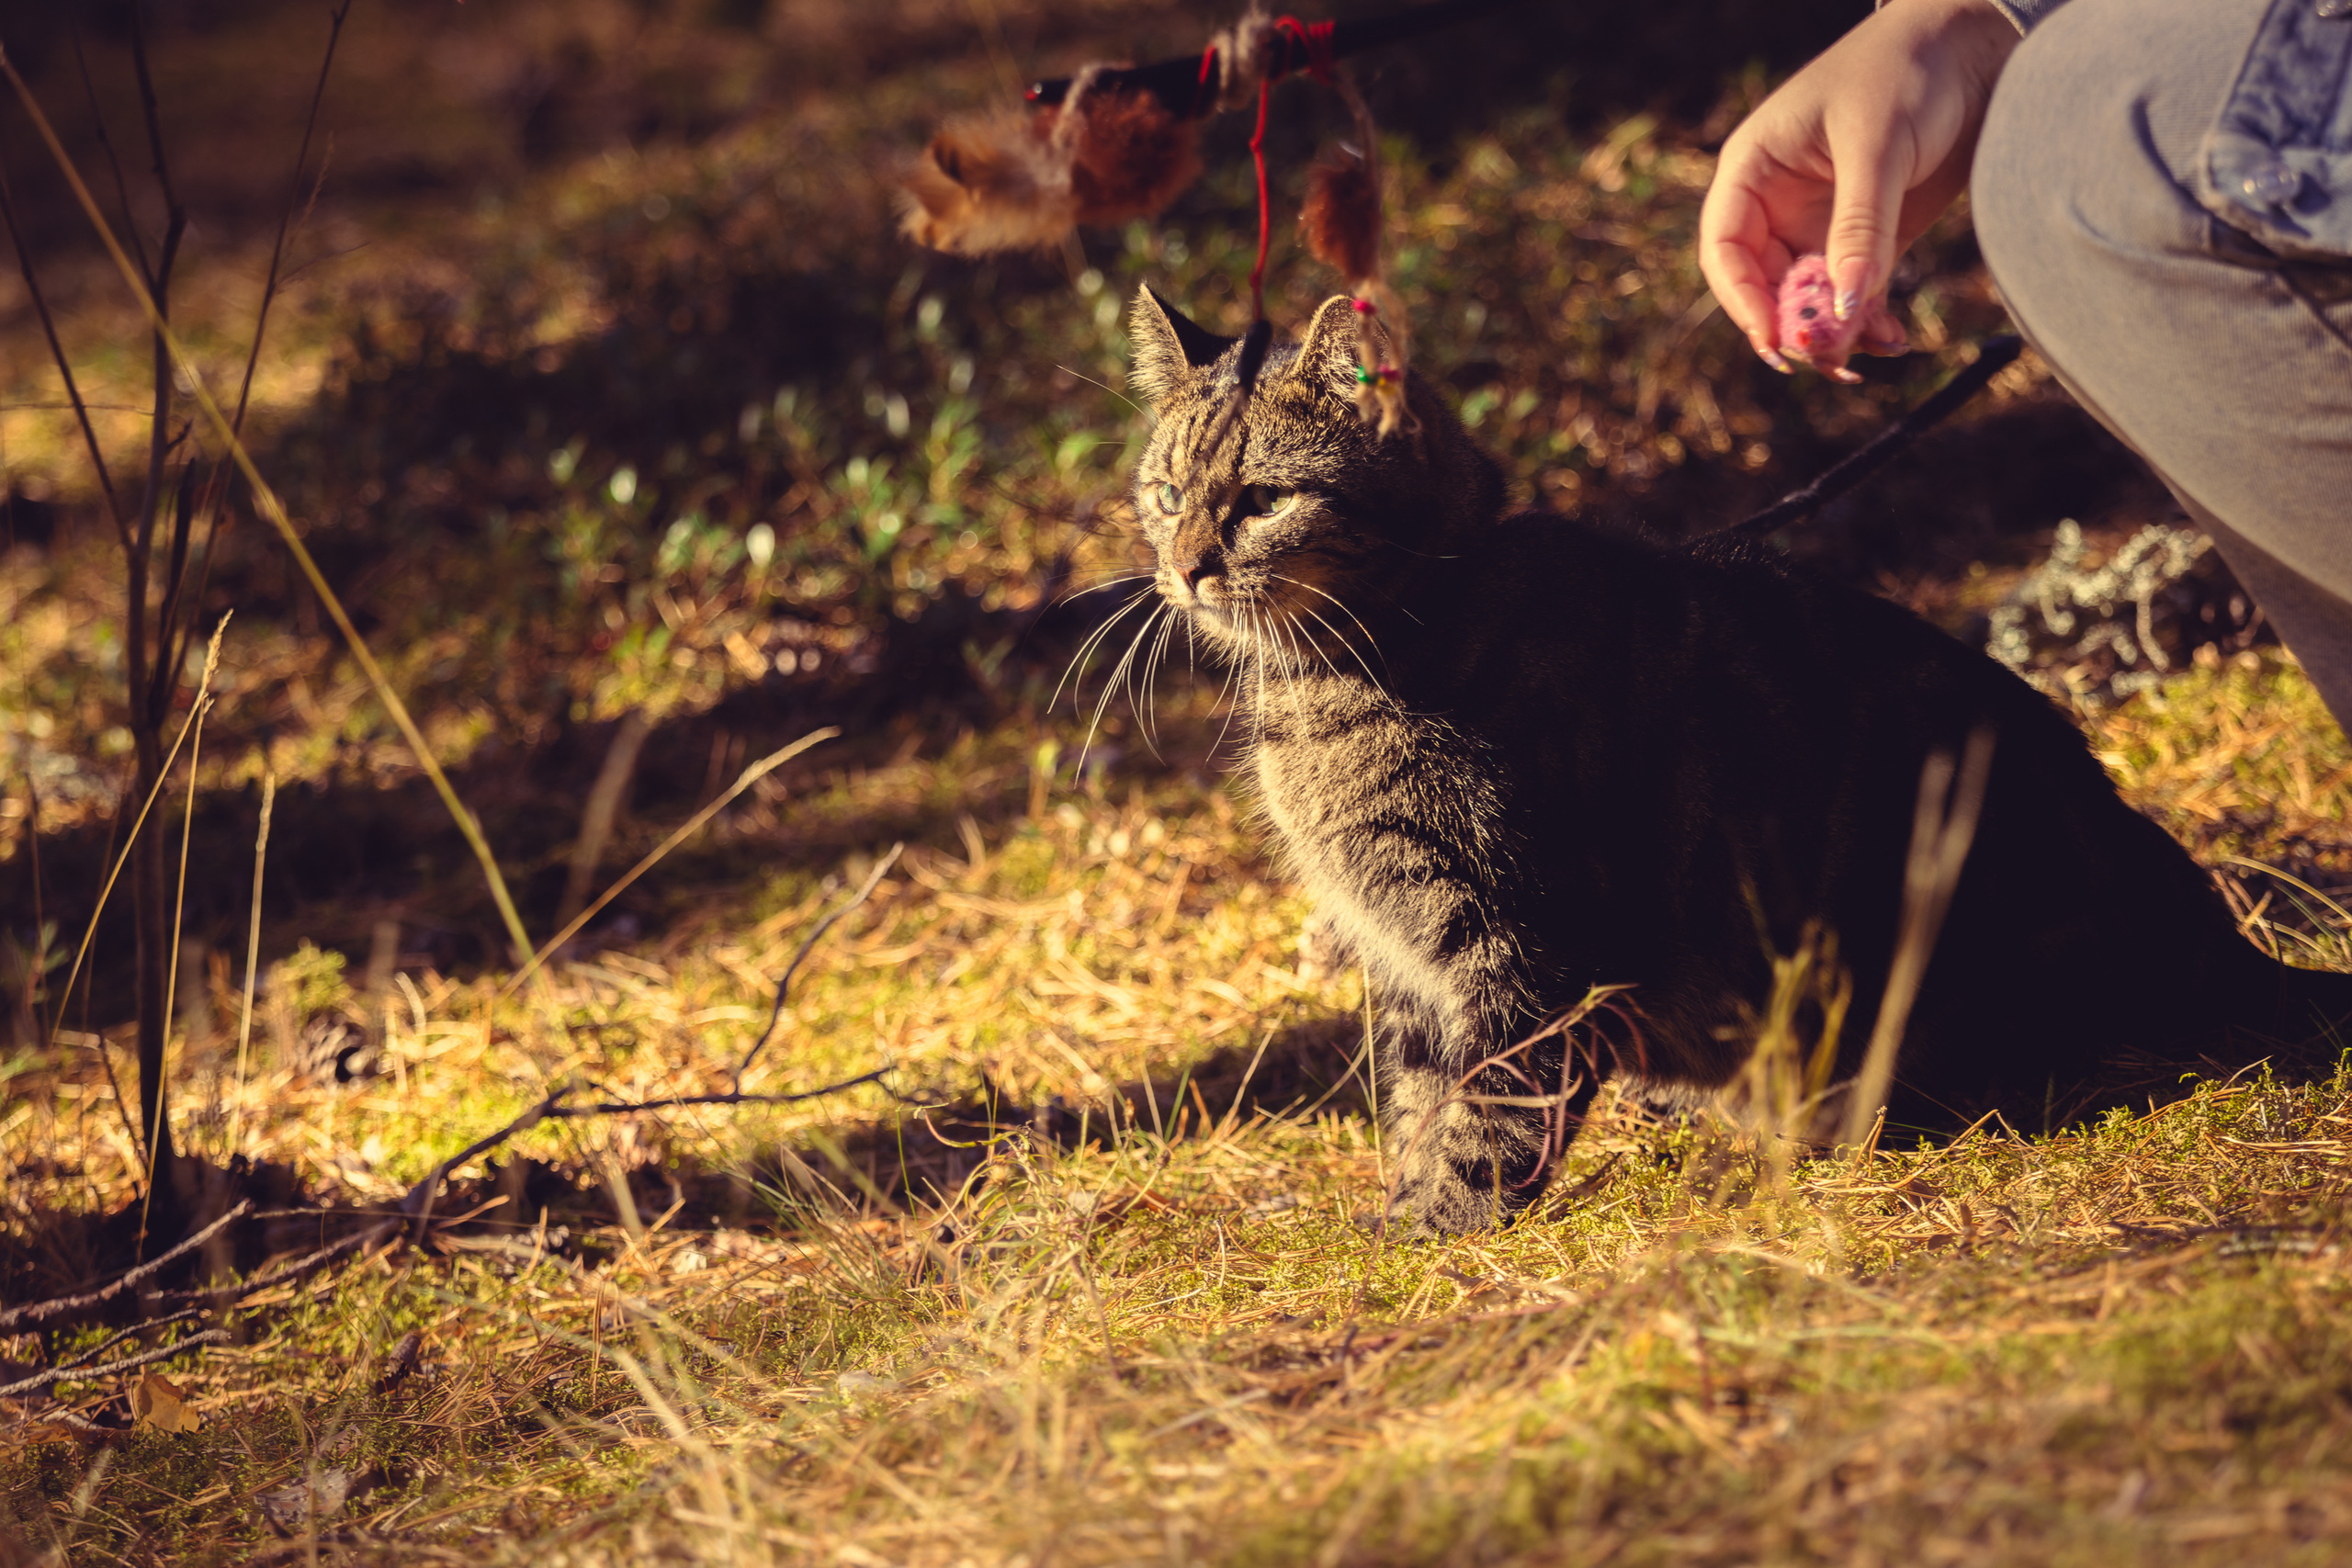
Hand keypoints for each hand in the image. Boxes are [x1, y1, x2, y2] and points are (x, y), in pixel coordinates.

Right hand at [1699, 0, 2019, 371]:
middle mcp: (1780, 203)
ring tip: (1867, 357)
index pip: (1726, 249)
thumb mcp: (1876, 146)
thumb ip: (1859, 228)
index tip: (1775, 338)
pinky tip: (1893, 340)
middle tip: (1828, 358)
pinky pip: (1857, 296)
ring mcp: (1824, 224)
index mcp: (1755, 170)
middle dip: (1794, 325)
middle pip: (1765, 286)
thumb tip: (1844, 312)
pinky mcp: (1870, 239)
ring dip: (1834, 335)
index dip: (1743, 299)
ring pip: (1811, 299)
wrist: (1978, 47)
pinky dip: (1870, 324)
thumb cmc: (1906, 70)